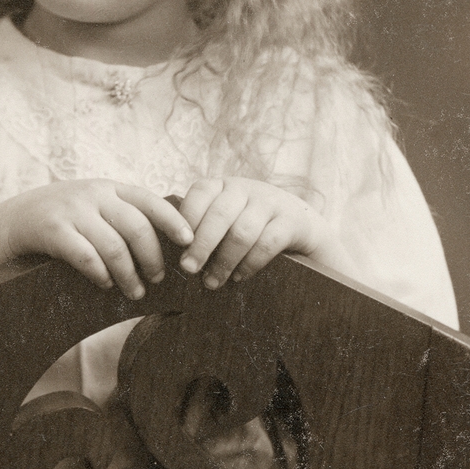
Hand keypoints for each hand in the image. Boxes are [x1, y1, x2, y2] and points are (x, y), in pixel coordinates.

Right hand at [1, 179, 193, 300]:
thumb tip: (171, 241)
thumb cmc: (68, 217)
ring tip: (135, 292)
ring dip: (129, 274)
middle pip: (136, 227)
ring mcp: (72, 211)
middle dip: (152, 257)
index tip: (189, 241)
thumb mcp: (96, 205)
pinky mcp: (53, 230)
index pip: (149, 200)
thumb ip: (124, 214)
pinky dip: (100, 274)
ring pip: (113, 246)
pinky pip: (85, 256)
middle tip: (158, 278)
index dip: (173, 220)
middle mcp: (94, 195)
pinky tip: (105, 284)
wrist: (17, 218)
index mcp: (110, 188)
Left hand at [178, 177, 353, 288]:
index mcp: (223, 185)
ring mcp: (271, 201)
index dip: (186, 219)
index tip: (178, 247)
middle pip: (219, 215)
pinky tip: (240, 277)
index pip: (199, 194)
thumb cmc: (250, 229)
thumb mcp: (227, 219)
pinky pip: (268, 243)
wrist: (302, 228)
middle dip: (201, 245)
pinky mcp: (292, 220)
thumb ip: (203, 228)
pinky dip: (250, 263)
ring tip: (212, 282)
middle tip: (189, 270)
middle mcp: (246, 188)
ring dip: (224, 261)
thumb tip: (167, 254)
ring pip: (242, 231)